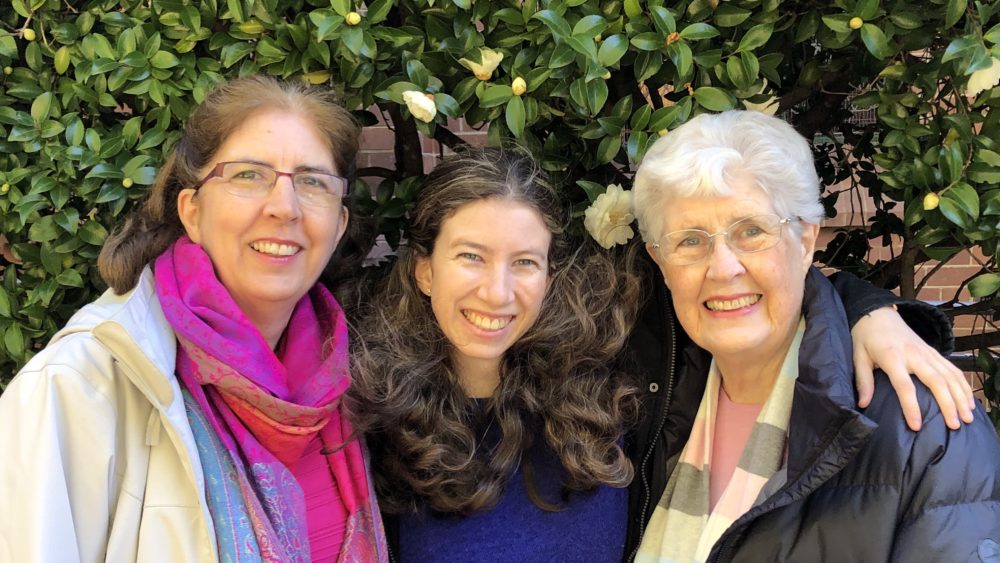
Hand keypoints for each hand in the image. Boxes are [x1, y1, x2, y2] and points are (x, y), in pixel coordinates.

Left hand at [851, 306, 974, 430]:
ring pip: (950, 376)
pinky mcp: (934, 351)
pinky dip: (963, 385)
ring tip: (967, 418)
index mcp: (892, 357)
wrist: (879, 314)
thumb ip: (863, 380)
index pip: (904, 386)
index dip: (911, 407)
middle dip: (948, 404)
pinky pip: (953, 369)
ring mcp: (927, 352)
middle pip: (936, 381)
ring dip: (961, 397)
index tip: (917, 426)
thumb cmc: (866, 339)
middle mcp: (914, 354)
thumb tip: (864, 404)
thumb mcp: (858, 357)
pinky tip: (969, 402)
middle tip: (954, 426)